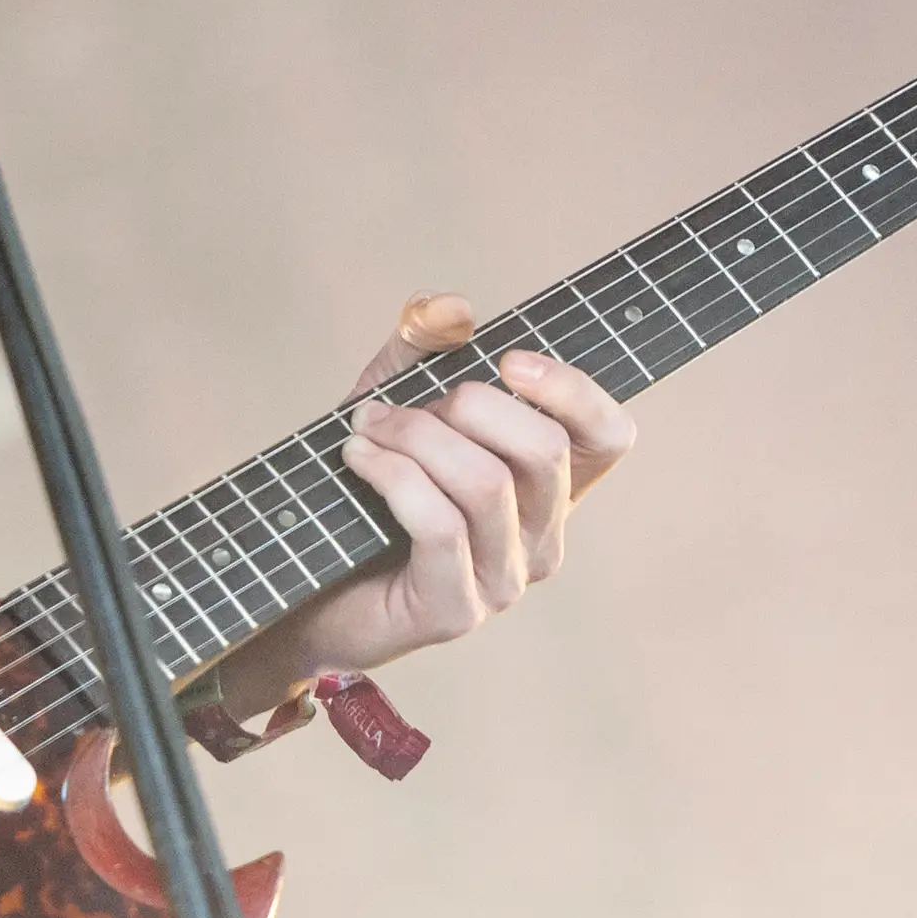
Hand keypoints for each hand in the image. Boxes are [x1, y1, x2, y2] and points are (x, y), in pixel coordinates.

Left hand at [228, 293, 636, 701]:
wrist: (307, 589)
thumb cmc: (363, 496)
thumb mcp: (394, 404)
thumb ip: (424, 351)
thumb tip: (452, 308)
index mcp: (548, 488)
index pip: (609, 437)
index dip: (573, 391)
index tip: (509, 361)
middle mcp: (542, 538)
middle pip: (545, 450)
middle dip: (467, 406)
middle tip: (401, 406)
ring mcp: (505, 580)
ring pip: (487, 483)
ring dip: (415, 437)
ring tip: (366, 427)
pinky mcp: (458, 609)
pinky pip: (440, 524)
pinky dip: (392, 475)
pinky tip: (358, 457)